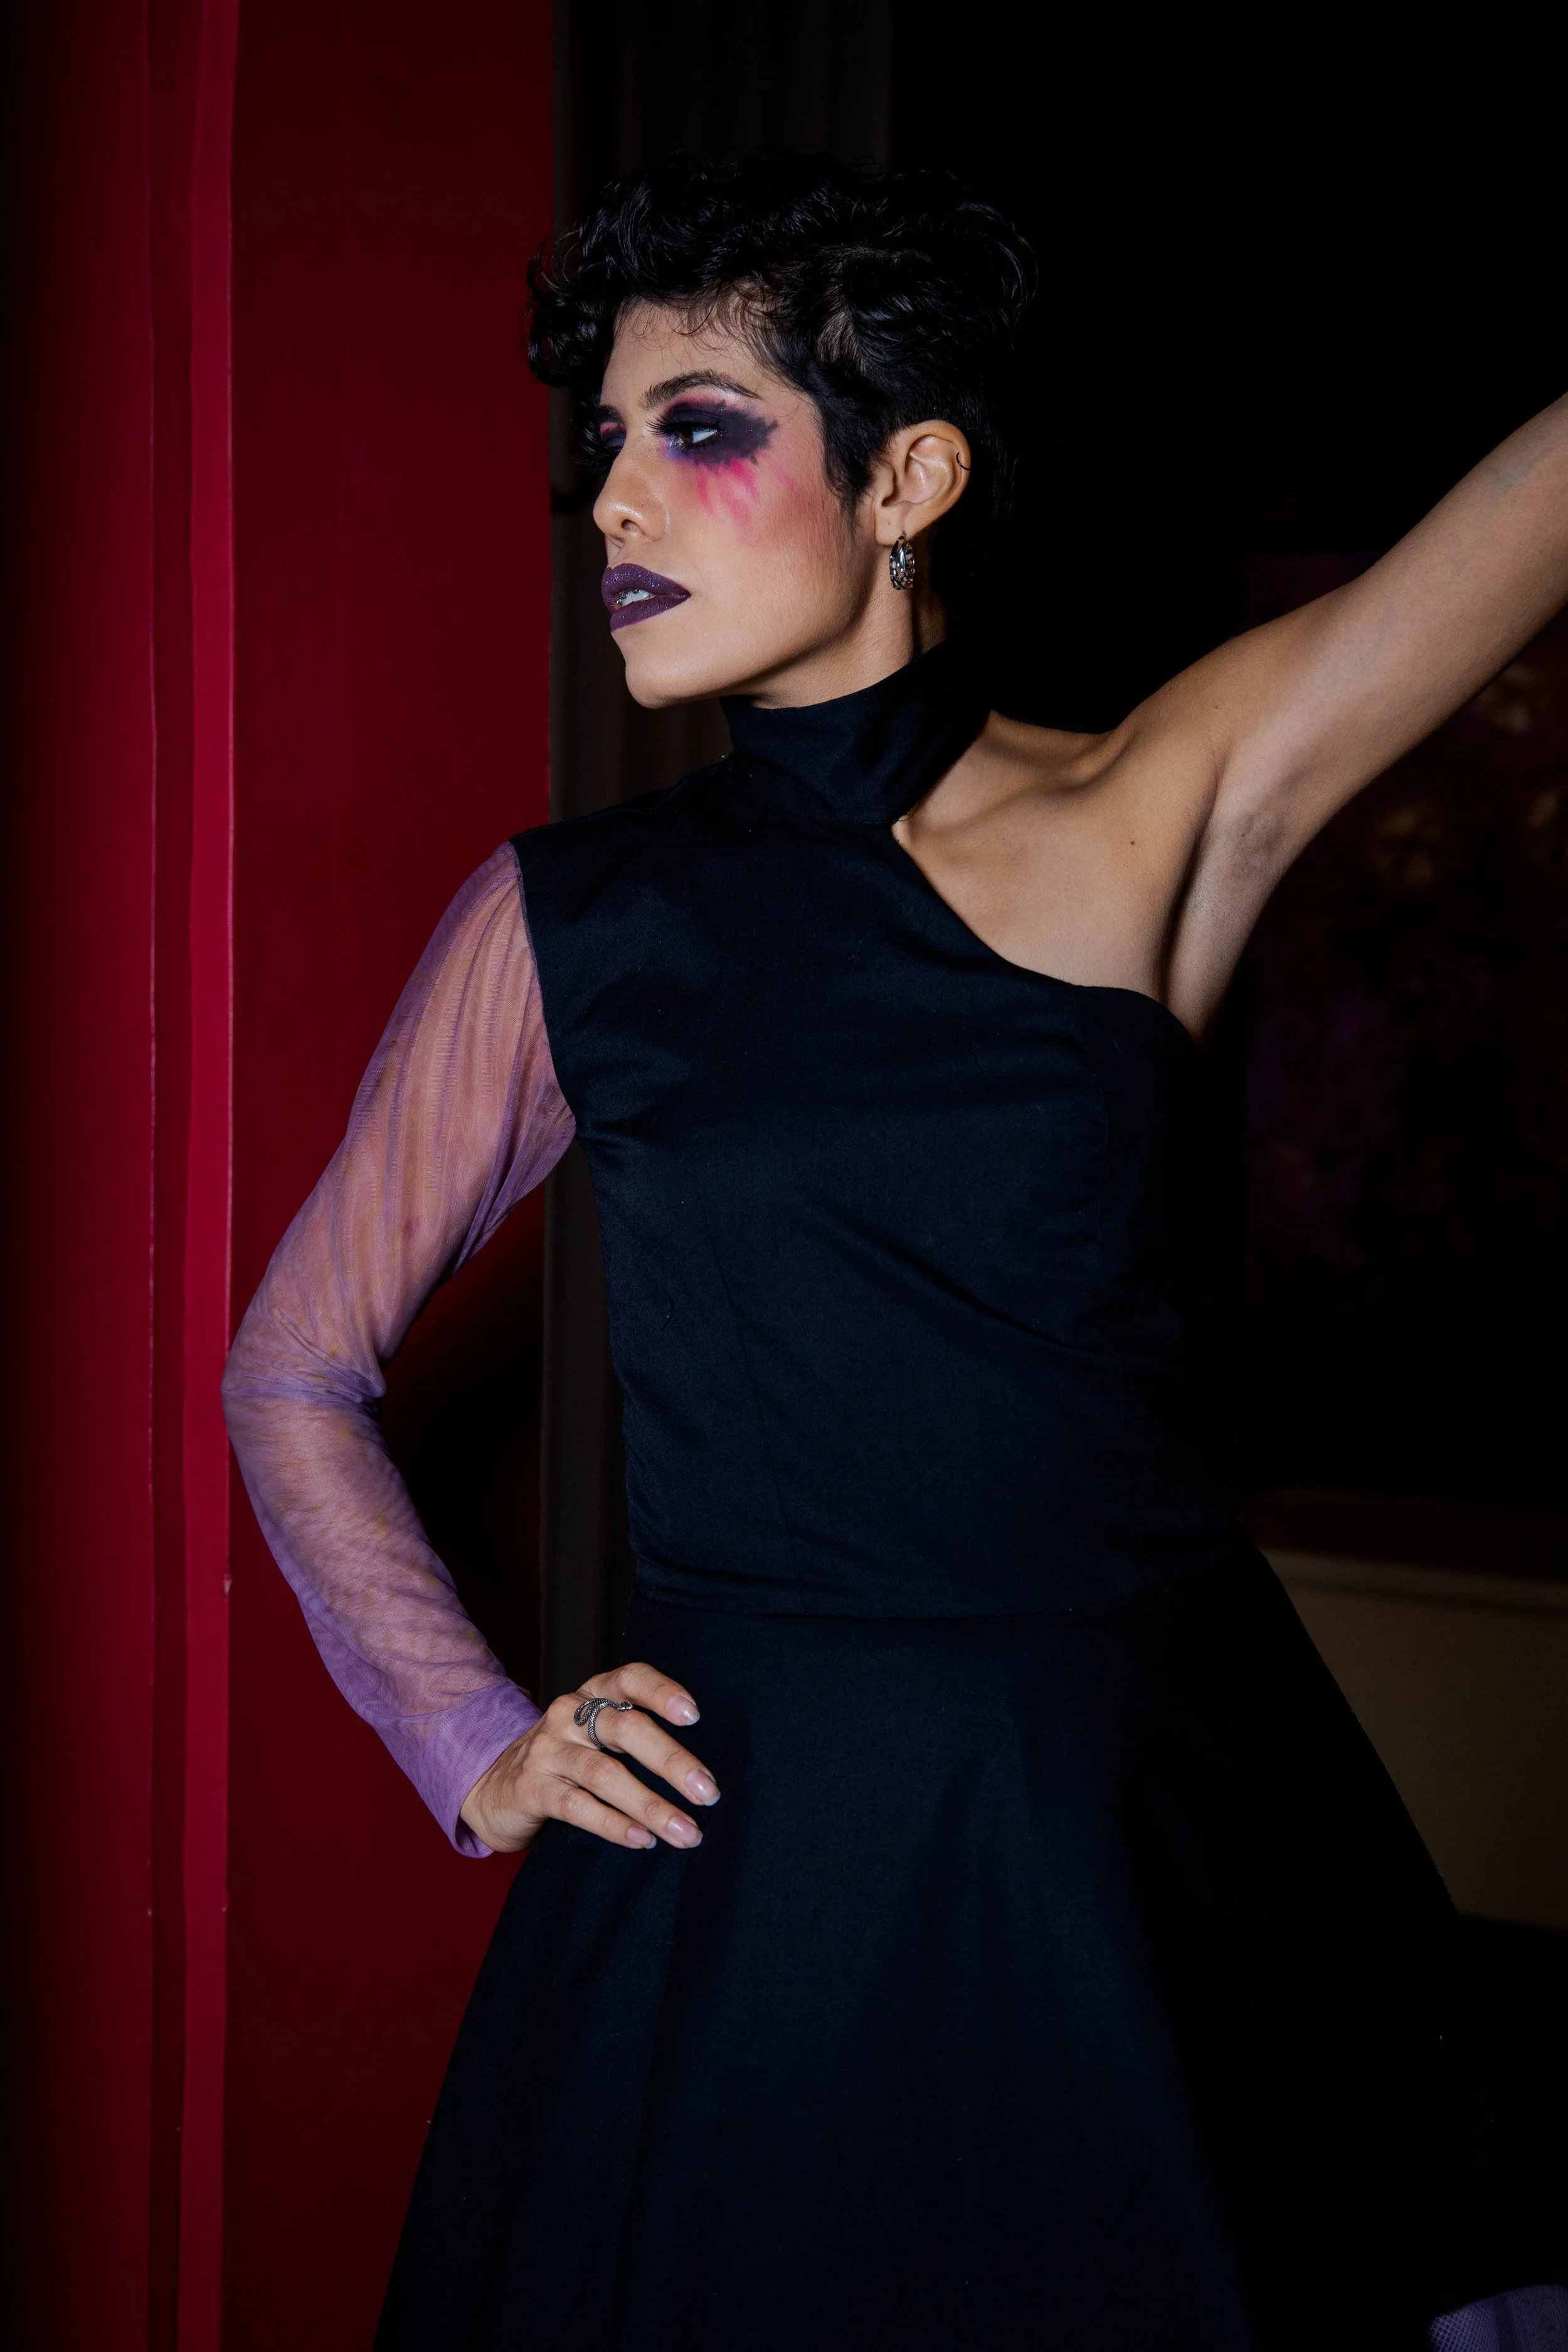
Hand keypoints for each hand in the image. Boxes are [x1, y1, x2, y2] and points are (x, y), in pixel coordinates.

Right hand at [459, 1662, 719, 1855]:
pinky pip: (576, 1806)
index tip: (695, 1716)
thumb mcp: (597, 1735)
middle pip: (626, 1729)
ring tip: (685, 1832)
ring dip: (651, 1805)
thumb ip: (637, 1736)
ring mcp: (547, 1750)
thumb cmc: (569, 1760)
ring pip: (605, 1774)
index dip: (663, 1692)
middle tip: (709, 1793)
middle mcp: (569, 1714)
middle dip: (672, 1762)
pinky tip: (641, 1841)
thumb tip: (704, 1770)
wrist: (495, 1789)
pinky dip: (613, 1824)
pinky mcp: (531, 1788)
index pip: (631, 1678)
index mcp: (594, 1693)